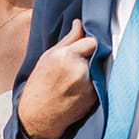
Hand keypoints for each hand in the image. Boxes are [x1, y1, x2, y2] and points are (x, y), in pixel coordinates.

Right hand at [16, 19, 97, 138]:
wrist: (39, 115)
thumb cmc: (40, 84)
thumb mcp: (48, 57)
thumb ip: (68, 40)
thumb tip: (79, 23)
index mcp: (66, 56)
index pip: (92, 41)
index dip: (88, 44)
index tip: (84, 48)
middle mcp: (80, 69)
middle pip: (97, 54)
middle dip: (90, 57)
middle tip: (76, 65)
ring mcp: (89, 84)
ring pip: (99, 68)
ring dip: (92, 70)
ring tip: (74, 79)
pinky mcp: (95, 97)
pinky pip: (99, 82)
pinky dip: (93, 83)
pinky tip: (78, 89)